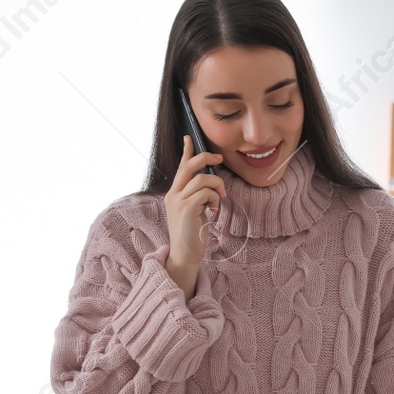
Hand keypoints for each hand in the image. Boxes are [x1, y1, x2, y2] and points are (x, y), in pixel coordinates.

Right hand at [165, 135, 225, 298]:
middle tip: (219, 160)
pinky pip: (206, 192)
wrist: (185, 255)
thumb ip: (197, 197)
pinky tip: (213, 210)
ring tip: (218, 201)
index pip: (180, 167)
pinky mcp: (187, 208)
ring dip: (217, 187)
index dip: (186, 151)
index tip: (189, 138)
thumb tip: (211, 184)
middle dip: (206, 158)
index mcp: (174, 194)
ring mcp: (178, 201)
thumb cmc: (192, 235)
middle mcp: (173, 194)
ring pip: (203, 179)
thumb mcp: (194, 212)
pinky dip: (215, 198)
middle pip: (189, 166)